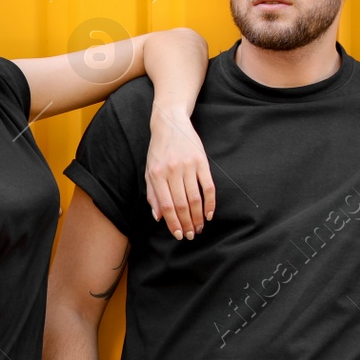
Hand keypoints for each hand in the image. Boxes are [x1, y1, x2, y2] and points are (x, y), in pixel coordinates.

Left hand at [145, 104, 215, 239]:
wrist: (170, 123)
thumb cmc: (158, 150)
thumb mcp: (149, 171)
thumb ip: (152, 194)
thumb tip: (158, 217)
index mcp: (157, 175)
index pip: (166, 205)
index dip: (173, 223)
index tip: (178, 235)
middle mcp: (172, 171)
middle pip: (182, 204)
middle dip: (187, 224)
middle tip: (191, 236)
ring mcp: (188, 166)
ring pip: (195, 198)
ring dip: (198, 217)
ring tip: (199, 228)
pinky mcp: (202, 161)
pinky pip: (208, 186)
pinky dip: (210, 202)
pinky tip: (209, 214)